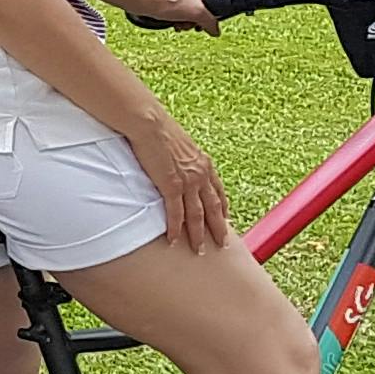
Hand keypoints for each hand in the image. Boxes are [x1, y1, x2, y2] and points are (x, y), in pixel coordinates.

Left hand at [122, 0, 220, 32]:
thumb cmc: (168, 1)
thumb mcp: (196, 14)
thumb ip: (210, 22)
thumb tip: (215, 31)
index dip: (209, 11)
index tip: (201, 21)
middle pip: (196, 0)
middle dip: (192, 16)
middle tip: (186, 25)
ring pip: (182, 0)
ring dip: (181, 15)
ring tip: (175, 23)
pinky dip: (169, 9)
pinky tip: (165, 17)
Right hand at [130, 117, 231, 255]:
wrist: (149, 123)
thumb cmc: (158, 127)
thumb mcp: (179, 143)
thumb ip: (182, 156)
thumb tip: (176, 160)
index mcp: (203, 163)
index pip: (218, 191)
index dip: (223, 207)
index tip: (225, 219)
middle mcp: (200, 174)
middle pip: (214, 208)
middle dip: (218, 228)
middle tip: (222, 245)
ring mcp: (187, 181)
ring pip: (197, 215)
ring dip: (199, 235)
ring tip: (199, 250)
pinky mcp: (171, 186)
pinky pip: (175, 213)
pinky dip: (175, 229)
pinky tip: (174, 240)